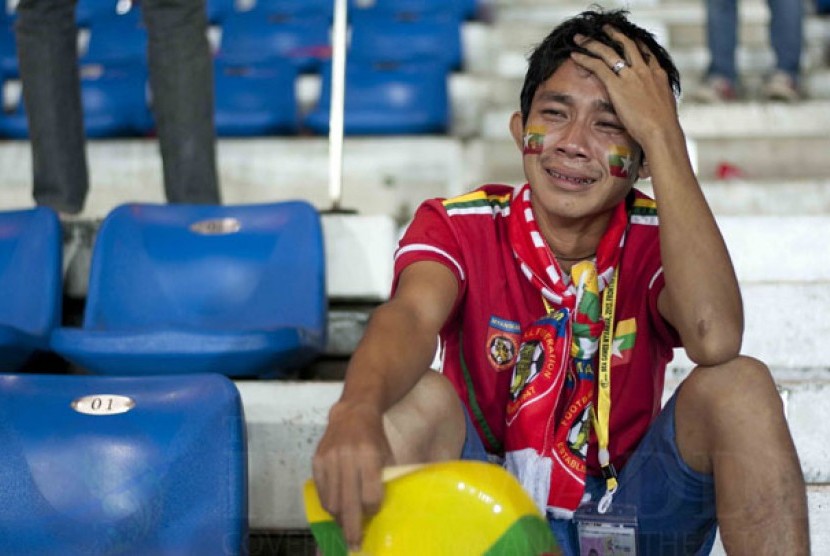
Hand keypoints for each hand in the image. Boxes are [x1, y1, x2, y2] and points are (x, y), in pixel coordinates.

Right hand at [311, 400, 392, 550]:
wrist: (352, 414)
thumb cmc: (375, 438)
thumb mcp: (386, 456)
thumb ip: (383, 480)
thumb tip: (379, 511)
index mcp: (369, 455)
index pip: (369, 495)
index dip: (372, 509)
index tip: (374, 512)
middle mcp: (347, 457)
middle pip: (348, 503)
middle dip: (352, 527)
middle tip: (354, 544)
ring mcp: (329, 459)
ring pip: (331, 502)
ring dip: (339, 517)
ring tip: (346, 523)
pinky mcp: (317, 460)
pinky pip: (321, 492)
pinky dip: (329, 504)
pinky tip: (336, 507)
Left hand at [570, 26, 680, 149]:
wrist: (661, 131)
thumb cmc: (664, 127)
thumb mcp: (665, 108)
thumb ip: (656, 102)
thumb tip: (653, 108)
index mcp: (658, 76)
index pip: (647, 53)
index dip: (637, 44)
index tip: (630, 39)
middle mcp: (645, 71)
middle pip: (628, 45)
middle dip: (615, 35)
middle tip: (606, 29)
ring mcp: (631, 76)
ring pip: (610, 51)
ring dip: (594, 43)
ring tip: (582, 38)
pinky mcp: (617, 85)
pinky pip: (598, 66)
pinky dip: (585, 58)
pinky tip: (576, 55)